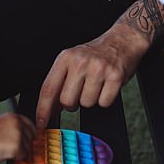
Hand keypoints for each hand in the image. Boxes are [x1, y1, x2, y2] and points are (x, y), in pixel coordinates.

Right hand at [0, 112, 35, 161]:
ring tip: (6, 149)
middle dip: (24, 144)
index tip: (32, 139)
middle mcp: (18, 124)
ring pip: (27, 148)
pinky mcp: (17, 147)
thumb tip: (25, 136)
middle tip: (12, 146)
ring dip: (19, 151)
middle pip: (30, 137)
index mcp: (14, 117)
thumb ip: (14, 127)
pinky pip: (22, 155)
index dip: (31, 133)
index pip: (30, 124)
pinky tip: (6, 153)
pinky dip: (16, 157)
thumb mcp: (2, 124)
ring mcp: (18, 135)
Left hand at [35, 20, 150, 127]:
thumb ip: (60, 81)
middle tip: (80, 91)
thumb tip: (50, 109)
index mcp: (65, 58)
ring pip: (86, 104)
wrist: (122, 40)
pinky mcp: (115, 76)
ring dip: (90, 99)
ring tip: (95, 84)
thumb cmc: (96, 53)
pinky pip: (104, 103)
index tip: (40, 123)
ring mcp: (98, 69)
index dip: (43, 109)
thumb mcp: (73, 60)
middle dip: (72, 103)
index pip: (48, 88)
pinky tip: (106, 86)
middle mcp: (80, 62)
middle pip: (67, 101)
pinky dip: (105, 99)